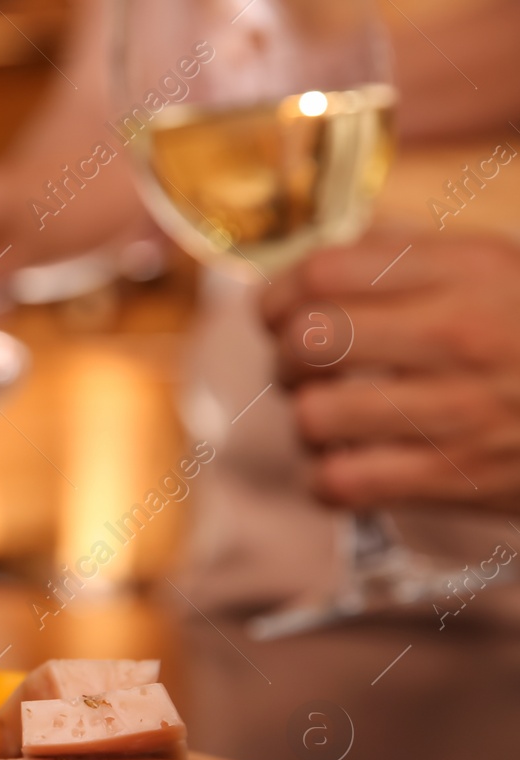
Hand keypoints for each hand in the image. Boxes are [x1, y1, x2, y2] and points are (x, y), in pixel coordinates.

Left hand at [262, 228, 519, 511]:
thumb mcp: (500, 269)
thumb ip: (410, 258)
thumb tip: (314, 264)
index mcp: (467, 272)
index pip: (324, 271)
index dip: (280, 293)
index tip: (280, 310)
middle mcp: (457, 336)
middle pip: (307, 341)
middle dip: (287, 356)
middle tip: (303, 366)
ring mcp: (456, 411)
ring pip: (314, 415)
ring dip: (307, 419)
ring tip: (330, 417)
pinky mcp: (455, 478)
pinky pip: (342, 482)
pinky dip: (327, 477)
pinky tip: (348, 464)